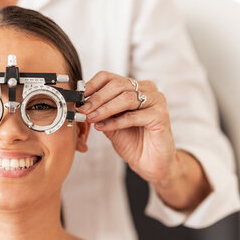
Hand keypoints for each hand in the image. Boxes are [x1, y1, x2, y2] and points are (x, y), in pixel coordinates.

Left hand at [76, 71, 176, 185]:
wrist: (149, 162)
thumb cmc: (132, 141)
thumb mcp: (109, 124)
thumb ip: (99, 112)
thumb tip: (81, 104)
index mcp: (134, 87)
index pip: (109, 77)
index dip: (91, 85)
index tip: (78, 97)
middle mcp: (147, 90)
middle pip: (117, 85)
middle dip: (96, 98)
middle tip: (83, 110)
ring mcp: (156, 100)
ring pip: (126, 98)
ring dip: (104, 109)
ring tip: (91, 118)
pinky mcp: (161, 115)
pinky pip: (133, 116)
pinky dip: (115, 122)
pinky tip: (103, 127)